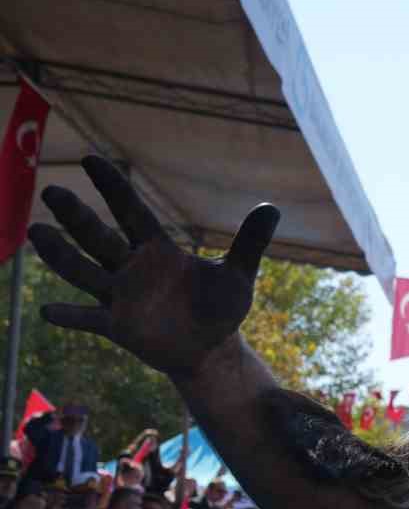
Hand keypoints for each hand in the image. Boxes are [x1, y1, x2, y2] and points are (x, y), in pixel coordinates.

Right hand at [28, 156, 279, 377]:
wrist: (211, 348)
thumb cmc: (221, 307)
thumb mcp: (238, 275)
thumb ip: (250, 243)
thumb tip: (273, 208)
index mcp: (158, 250)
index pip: (130, 210)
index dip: (112, 186)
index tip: (90, 159)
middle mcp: (132, 268)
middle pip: (98, 236)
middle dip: (76, 216)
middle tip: (52, 193)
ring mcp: (120, 296)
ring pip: (83, 271)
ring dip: (60, 255)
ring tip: (36, 232)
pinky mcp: (117, 326)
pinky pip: (88, 319)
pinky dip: (69, 316)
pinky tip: (47, 311)